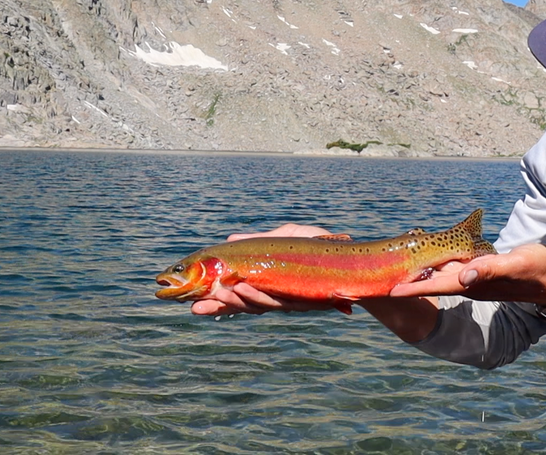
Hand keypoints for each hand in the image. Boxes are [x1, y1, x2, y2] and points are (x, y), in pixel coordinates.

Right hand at [191, 223, 340, 316]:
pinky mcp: (307, 299)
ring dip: (237, 300)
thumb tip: (230, 239)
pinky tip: (245, 288)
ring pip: (258, 306)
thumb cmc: (318, 247)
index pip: (237, 297)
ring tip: (219, 294)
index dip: (215, 304)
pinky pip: (280, 301)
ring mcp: (291, 300)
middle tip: (196, 306)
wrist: (353, 256)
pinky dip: (260, 295)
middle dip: (220, 307)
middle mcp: (277, 297)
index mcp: (268, 285)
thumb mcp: (284, 238)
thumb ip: (257, 242)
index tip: (192, 306)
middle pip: (243, 307)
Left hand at [388, 244, 545, 304]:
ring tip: (395, 266)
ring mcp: (474, 279)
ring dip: (419, 271)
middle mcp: (469, 282)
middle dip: (408, 278)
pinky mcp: (481, 272)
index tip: (387, 290)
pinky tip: (428, 257)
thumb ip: (490, 270)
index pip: (435, 284)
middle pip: (432, 279)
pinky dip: (437, 263)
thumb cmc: (539, 270)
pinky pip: (452, 268)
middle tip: (382, 274)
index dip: (412, 286)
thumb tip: (464, 277)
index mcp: (473, 282)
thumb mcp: (517, 264)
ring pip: (440, 274)